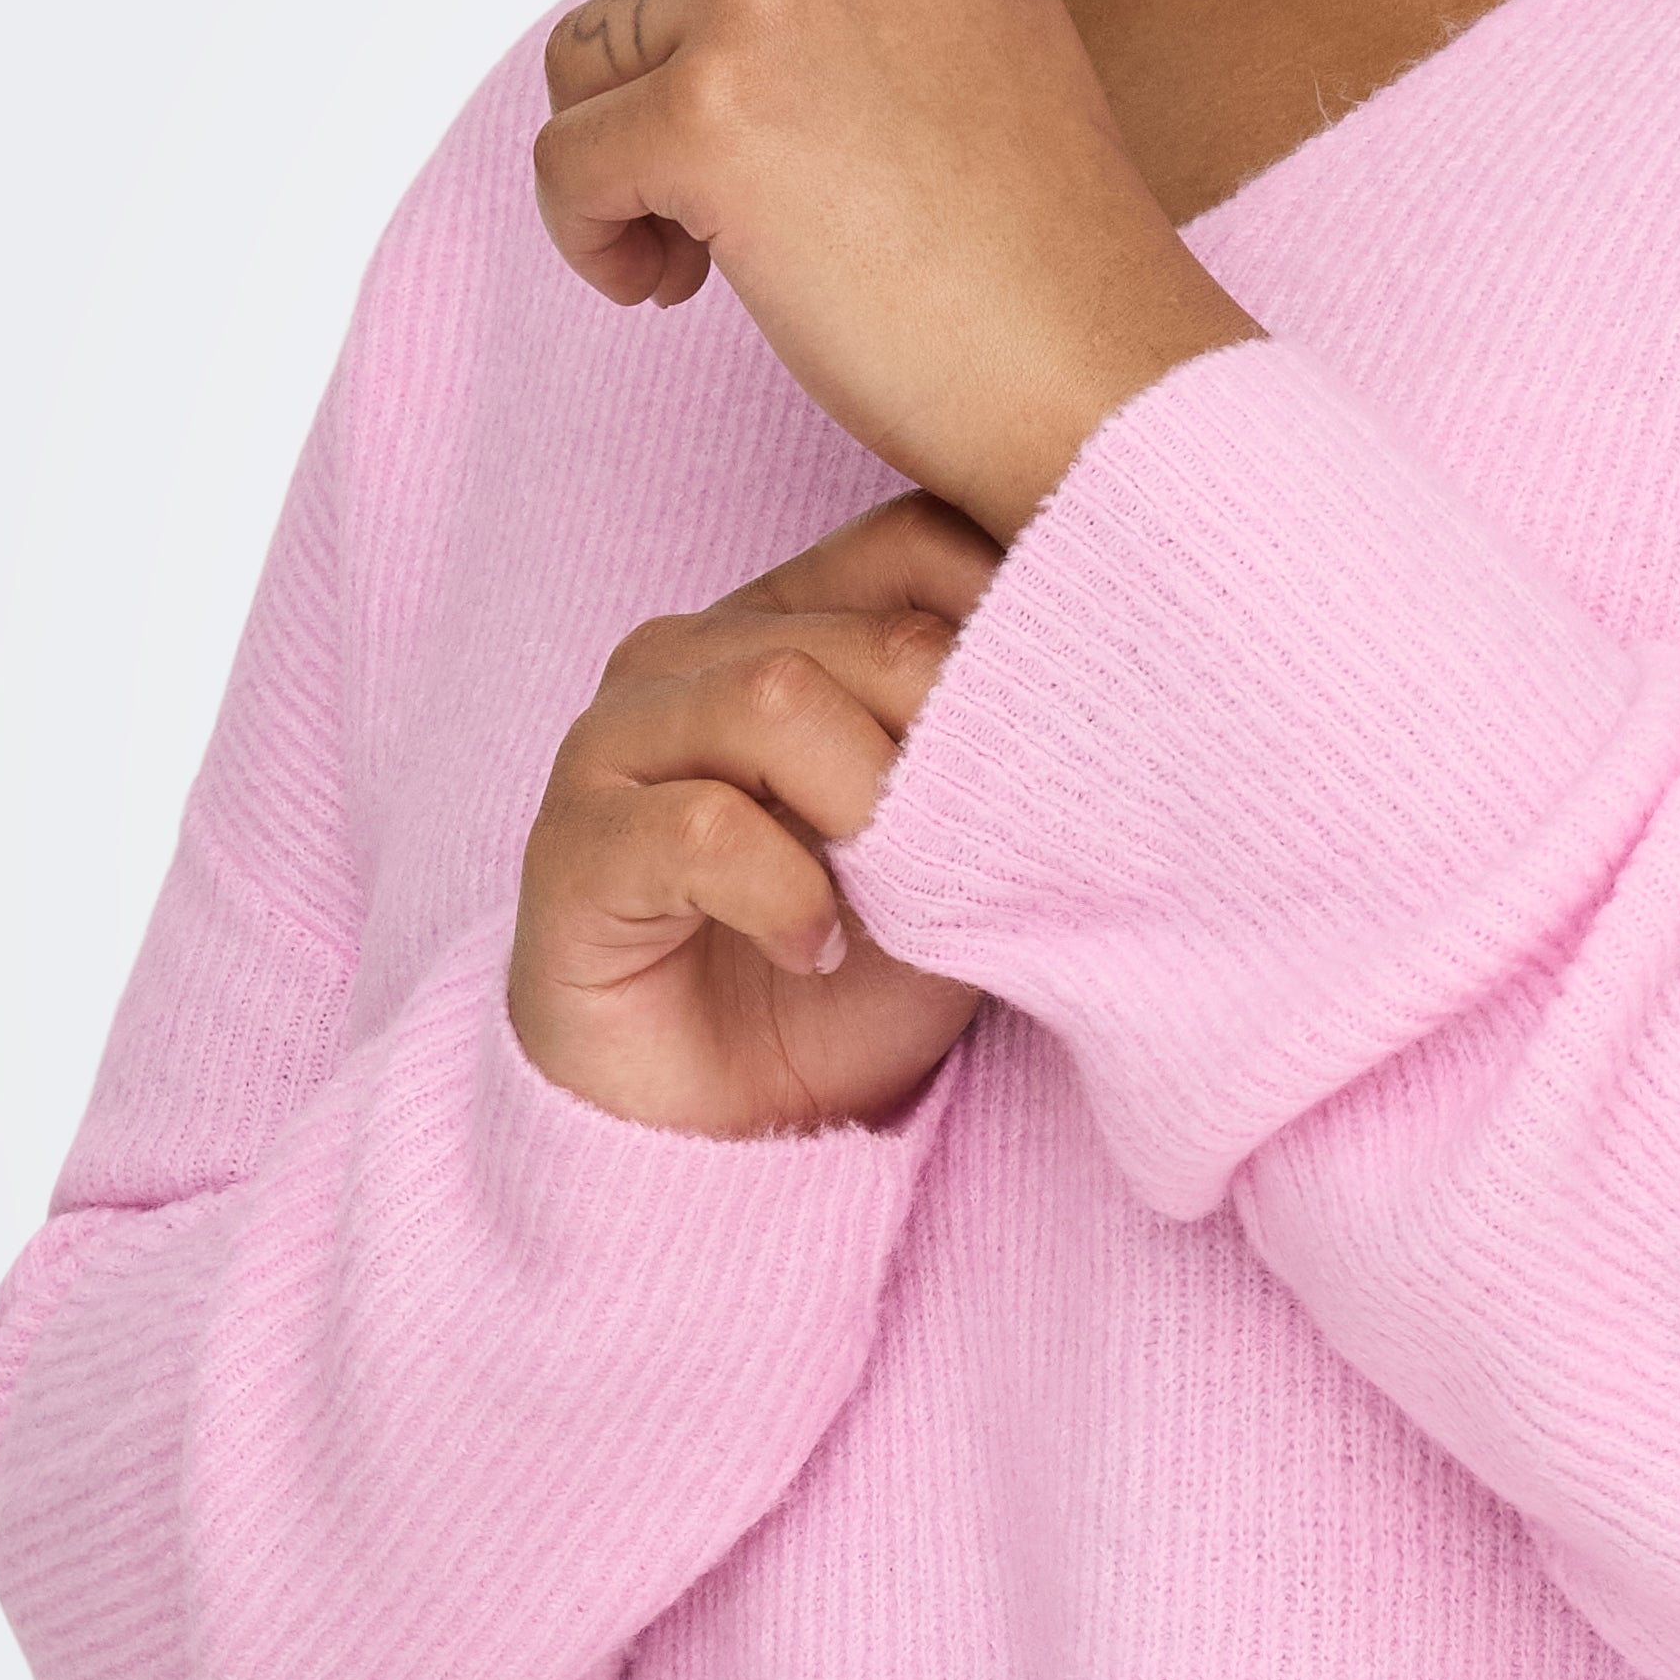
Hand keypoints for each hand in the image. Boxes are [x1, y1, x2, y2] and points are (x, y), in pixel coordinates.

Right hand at [508, 493, 1004, 1139]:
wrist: (727, 1139)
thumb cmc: (854, 978)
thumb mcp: (963, 852)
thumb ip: (1004, 752)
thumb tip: (1107, 673)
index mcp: (788, 624)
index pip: (911, 540)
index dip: (1005, 620)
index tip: (1064, 731)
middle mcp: (690, 655)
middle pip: (866, 631)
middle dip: (949, 744)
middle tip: (973, 849)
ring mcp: (615, 743)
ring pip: (773, 698)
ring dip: (869, 811)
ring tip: (896, 898)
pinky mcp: (571, 849)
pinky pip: (703, 831)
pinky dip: (787, 897)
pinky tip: (812, 952)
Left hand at [526, 0, 1263, 537]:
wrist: (1095, 374)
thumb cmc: (1038, 251)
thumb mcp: (965, 39)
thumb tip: (656, 2)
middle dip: (647, 100)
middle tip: (732, 225)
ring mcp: (769, 1)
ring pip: (583, 64)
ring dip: (616, 174)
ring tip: (708, 262)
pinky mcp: (709, 115)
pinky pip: (564, 164)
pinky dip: (588, 240)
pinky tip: (667, 291)